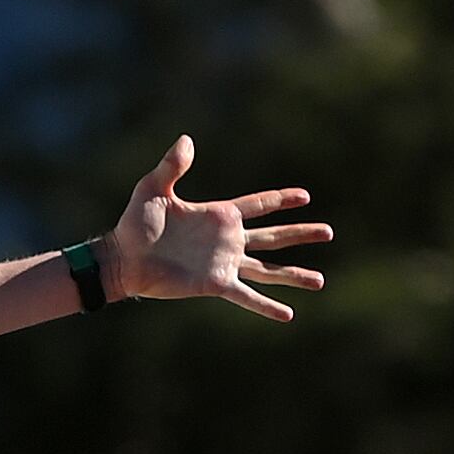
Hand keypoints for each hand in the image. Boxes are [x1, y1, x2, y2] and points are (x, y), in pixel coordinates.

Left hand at [107, 136, 330, 319]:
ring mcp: (224, 263)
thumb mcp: (154, 188)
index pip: (259, 204)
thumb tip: (187, 140)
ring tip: (320, 281)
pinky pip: (248, 296)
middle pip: (274, 236)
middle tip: (329, 232)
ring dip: (294, 274)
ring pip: (269, 269)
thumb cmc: (135, 222)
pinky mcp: (216, 284)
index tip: (305, 196)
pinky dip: (267, 305)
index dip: (281, 200)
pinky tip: (289, 314)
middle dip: (301, 234)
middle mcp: (228, 240)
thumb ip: (172, 165)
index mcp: (219, 214)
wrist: (124, 259)